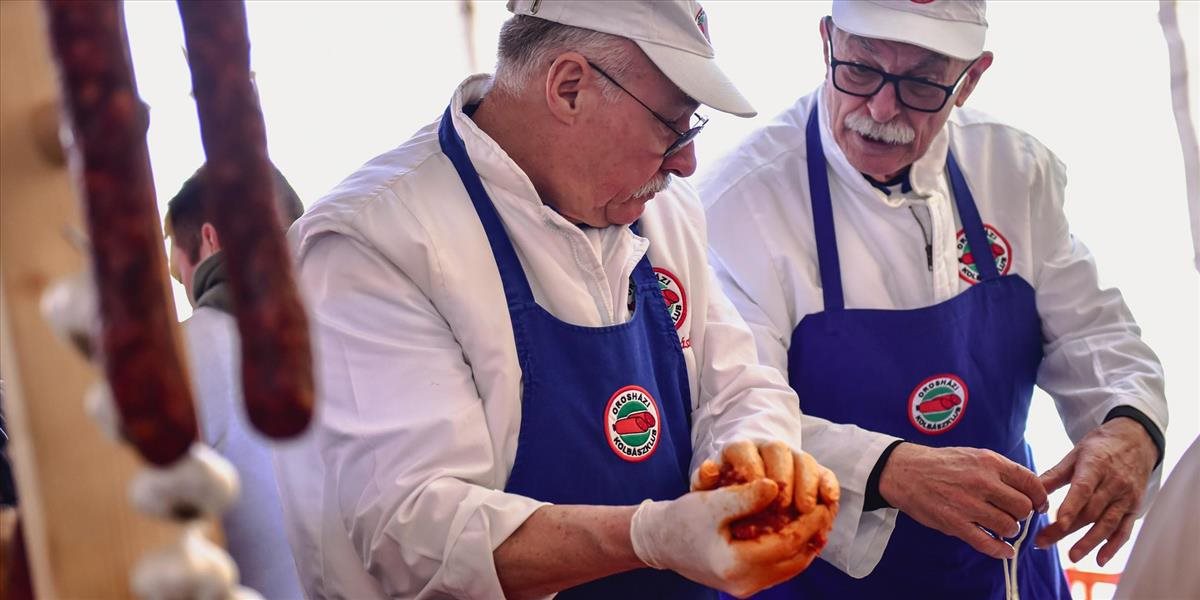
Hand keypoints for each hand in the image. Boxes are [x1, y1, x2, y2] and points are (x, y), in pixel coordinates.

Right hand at [632, 441, 837, 597]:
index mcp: (735, 564)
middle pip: (794, 559)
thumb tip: (776, 487)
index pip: (786, 543)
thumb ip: (745, 496)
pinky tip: (799, 533)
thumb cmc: (682, 519)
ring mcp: (745, 588)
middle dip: (813, 534)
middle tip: (827, 510)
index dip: (808, 522)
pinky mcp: (745, 585)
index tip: (821, 502)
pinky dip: (792, 551)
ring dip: (806, 544)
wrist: (661, 542)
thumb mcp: (711, 502)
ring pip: (791, 567)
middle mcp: (744, 584)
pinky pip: (780, 570)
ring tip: (818, 521)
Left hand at [693, 440, 839, 516]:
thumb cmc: (723, 499)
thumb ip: (705, 482)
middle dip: (782, 476)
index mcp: (738, 450)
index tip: (753, 492)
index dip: (750, 467)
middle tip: (782, 504)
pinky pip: (824, 473)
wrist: (742, 503)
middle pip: (777, 450)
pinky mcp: (813, 474)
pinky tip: (828, 502)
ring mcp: (792, 460)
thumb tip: (709, 468)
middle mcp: (766, 450)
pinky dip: (828, 485)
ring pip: (803, 459)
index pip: (743, 449)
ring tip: (803, 510)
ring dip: (806, 483)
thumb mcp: (708, 492)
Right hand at [879, 443, 1047, 558]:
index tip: (1038, 505)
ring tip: (1000, 527)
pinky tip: (1003, 549)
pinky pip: (986, 543)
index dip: (1040, 497)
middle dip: (1022, 515)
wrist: (905, 471)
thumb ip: (1000, 471)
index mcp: (989, 462)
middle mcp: (982, 482)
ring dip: (1008, 531)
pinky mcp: (954, 523)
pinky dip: (1000, 550)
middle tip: (1013, 515)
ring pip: (1008, 526)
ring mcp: (968, 504)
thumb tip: (1027, 490)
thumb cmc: (941, 464)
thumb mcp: (974, 455)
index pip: (1030, 482)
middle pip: (1023, 507)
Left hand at [1034, 417, 1156, 564]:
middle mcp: (1114, 483)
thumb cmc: (1100, 447)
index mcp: (1096, 465)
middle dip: (1066, 529)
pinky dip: (1113, 546)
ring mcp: (1126, 497)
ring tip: (1072, 556)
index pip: (1083, 489)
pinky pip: (1124, 530)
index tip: (1056, 523)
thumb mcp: (1075, 454)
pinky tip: (1099, 560)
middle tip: (1042, 543)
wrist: (1135, 440)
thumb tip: (1029, 491)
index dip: (1070, 507)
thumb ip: (1053, 475)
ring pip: (1107, 523)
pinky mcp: (1135, 508)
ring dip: (1089, 542)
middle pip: (1090, 511)